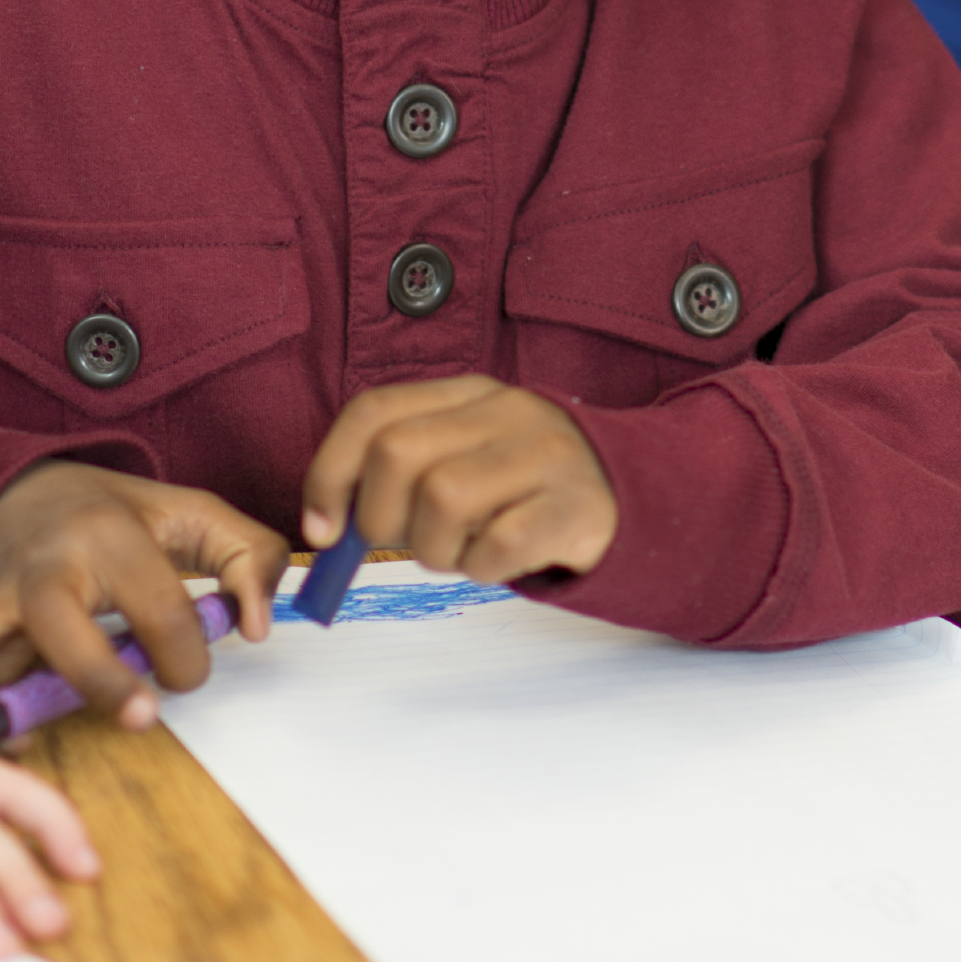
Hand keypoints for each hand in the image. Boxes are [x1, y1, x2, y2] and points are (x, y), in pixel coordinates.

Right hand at [0, 461, 287, 741]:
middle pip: (57, 616)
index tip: (188, 672)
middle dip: (98, 674)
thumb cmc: (114, 517)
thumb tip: (258, 627)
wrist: (22, 490)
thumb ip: (248, 557)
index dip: (188, 655)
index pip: (158, 606)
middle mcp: (42, 562)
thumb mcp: (192, 515)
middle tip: (141, 717)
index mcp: (109, 534)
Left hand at [300, 376, 618, 587]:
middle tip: (408, 543)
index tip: (323, 530)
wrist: (636, 496)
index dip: (330, 473)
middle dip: (381, 519)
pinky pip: (497, 545)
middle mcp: (505, 411)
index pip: (372, 412)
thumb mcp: (465, 459)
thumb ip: (400, 478)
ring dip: (437, 550)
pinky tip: (501, 559)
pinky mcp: (574, 506)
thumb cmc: (525, 489)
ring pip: (442, 500)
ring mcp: (544, 454)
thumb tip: (326, 529)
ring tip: (464, 550)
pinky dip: (483, 567)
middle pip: (397, 454)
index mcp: (468, 394)